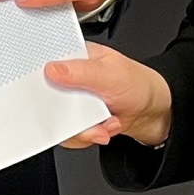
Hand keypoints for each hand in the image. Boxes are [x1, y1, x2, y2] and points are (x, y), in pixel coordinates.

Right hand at [45, 42, 170, 147]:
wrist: (154, 112)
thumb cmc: (138, 84)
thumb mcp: (110, 74)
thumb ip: (81, 72)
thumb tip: (52, 69)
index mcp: (74, 57)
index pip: (44, 64)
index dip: (39, 80)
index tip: (48, 96)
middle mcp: (70, 78)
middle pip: (47, 97)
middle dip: (66, 115)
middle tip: (85, 118)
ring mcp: (73, 101)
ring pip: (57, 121)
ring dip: (82, 130)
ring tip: (104, 126)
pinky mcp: (78, 120)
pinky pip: (69, 135)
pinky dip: (88, 137)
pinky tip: (105, 129)